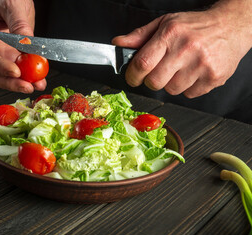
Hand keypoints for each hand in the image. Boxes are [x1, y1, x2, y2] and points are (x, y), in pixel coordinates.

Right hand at [0, 0, 46, 92]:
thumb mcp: (12, 4)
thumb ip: (19, 25)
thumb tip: (26, 43)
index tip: (15, 72)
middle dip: (9, 82)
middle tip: (26, 86)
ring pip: (3, 76)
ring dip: (19, 83)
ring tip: (36, 84)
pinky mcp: (9, 56)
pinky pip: (17, 71)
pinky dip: (28, 77)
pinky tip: (39, 81)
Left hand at [112, 0, 251, 97]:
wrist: (231, 26)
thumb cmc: (195, 26)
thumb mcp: (165, 24)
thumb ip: (139, 36)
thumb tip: (118, 43)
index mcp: (170, 35)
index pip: (142, 63)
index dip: (132, 75)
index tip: (132, 78)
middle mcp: (186, 49)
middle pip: (155, 82)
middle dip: (151, 81)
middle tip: (158, 72)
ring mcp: (202, 65)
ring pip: (172, 90)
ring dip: (171, 83)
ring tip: (180, 68)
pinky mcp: (214, 78)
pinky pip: (189, 94)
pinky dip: (187, 87)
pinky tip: (193, 72)